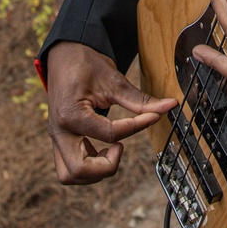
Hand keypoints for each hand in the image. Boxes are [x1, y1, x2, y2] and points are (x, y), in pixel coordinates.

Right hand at [46, 41, 175, 184]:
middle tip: (121, 148)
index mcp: (72, 115)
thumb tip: (169, 105)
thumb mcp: (113, 79)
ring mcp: (57, 137)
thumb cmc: (86, 63)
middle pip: (78, 171)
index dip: (137, 126)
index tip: (152, 116)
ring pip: (69, 175)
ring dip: (94, 171)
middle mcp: (59, 131)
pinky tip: (104, 148)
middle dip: (106, 167)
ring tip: (113, 149)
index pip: (110, 135)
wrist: (64, 53)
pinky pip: (69, 165)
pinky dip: (88, 165)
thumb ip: (139, 99)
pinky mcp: (61, 138)